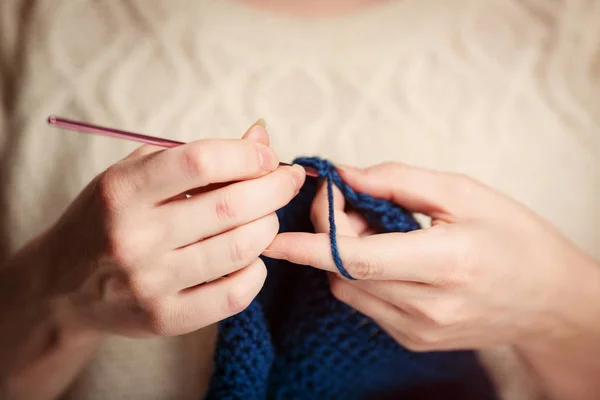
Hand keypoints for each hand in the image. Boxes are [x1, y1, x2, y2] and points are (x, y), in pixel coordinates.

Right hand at [26, 122, 304, 337]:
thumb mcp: (134, 174)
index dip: (248, 154)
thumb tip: (261, 136)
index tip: (268, 156)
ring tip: (267, 216)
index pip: (201, 162)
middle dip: (274, 188)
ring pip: (240, 249)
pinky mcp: (165, 319)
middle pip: (230, 206)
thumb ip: (195, 155)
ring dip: (268, 227)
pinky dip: (257, 270)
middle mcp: (133, 237)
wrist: (61, 286)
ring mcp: (150, 283)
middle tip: (286, 181)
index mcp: (123, 191)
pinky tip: (252, 256)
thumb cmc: (107, 218)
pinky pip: (235, 294)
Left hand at [265, 162, 599, 353]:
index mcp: (445, 264)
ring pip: (348, 289)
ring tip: (377, 229)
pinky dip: (360, 274)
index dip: (307, 245)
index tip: (271, 235)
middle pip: (345, 271)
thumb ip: (398, 181)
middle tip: (352, 201)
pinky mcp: (413, 340)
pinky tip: (386, 255)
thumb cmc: (514, 237)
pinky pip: (365, 303)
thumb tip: (344, 175)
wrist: (549, 300)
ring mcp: (419, 331)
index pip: (356, 258)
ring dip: (343, 255)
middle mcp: (428, 307)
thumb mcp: (464, 193)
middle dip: (330, 233)